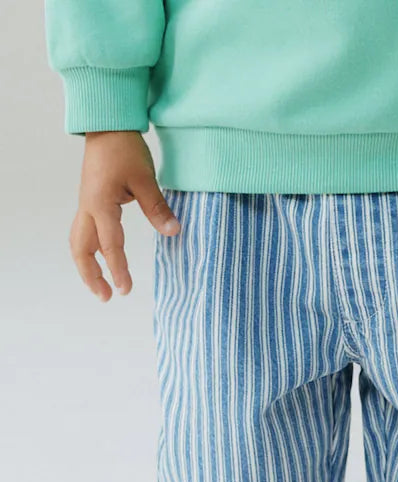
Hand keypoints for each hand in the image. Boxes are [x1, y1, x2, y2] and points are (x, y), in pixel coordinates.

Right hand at [70, 130, 180, 300]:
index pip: (110, 245)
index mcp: (100, 205)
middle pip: (82, 250)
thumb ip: (158, 208)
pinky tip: (104, 259)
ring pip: (80, 243)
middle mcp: (88, 208)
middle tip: (107, 297)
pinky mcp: (91, 202)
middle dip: (92, 276)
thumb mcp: (145, 178)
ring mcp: (87, 206)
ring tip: (101, 286)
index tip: (125, 290)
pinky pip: (86, 233)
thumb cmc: (125, 148)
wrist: (107, 125)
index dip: (118, 269)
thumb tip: (174, 232)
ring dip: (88, 266)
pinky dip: (92, 251)